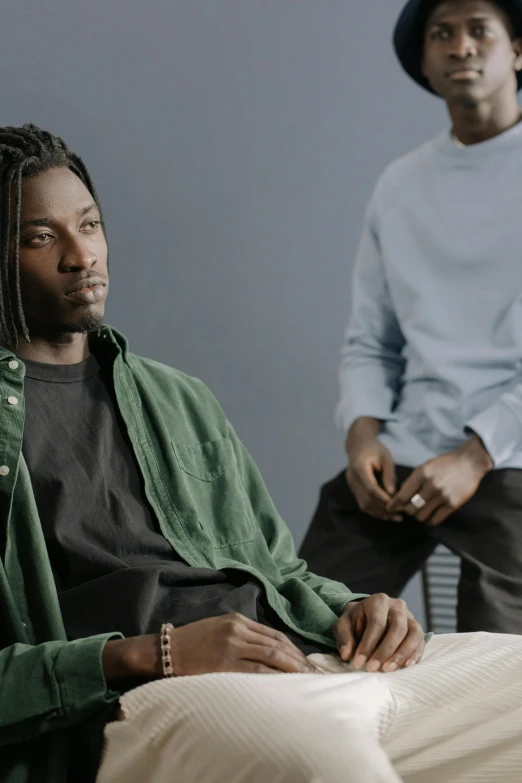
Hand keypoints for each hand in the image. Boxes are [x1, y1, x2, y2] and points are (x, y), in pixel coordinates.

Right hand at [169, 613, 315, 674]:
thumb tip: (268, 653)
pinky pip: (255, 670)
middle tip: (316, 675)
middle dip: (299, 661)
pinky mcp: (223, 663)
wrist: (163, 651)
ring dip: (292, 669)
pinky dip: (272, 677)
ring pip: (270, 655)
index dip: (294, 649)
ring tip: (307, 681)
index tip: (308, 663)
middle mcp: (237, 629)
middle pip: (277, 644)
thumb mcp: (219, 630)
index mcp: (238, 620)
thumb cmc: (191, 644)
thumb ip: (242, 637)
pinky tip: (284, 685)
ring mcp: (231, 645)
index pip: (274, 634)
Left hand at [332, 594, 424, 672]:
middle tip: (372, 668)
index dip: (368, 644)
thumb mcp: (344, 625)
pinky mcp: (417, 629)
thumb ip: (344, 638)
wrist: (367, 617)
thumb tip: (346, 654)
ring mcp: (410, 617)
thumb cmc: (355, 622)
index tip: (358, 663)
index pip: (377, 623)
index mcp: (378, 601)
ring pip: (413, 635)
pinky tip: (405, 667)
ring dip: (402, 655)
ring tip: (388, 670)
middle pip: (397, 629)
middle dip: (385, 651)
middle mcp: (397, 606)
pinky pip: (421, 642)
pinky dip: (415, 655)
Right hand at [346, 417, 401, 521]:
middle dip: (384, 509)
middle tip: (400, 514)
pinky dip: (375, 510)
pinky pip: (363, 503)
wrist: (358, 444)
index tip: (398, 505)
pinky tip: (387, 514)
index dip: (384, 499)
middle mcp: (352, 478)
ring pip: (364, 504)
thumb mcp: (386, 457)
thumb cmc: (375, 448)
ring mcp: (351, 485)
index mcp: (359, 467)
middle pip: (367, 500)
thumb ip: (389, 475)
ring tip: (396, 517)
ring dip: (379, 513)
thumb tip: (393, 494)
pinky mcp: (353, 489)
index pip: (371, 489)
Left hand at [386, 435, 492, 525]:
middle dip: (407, 510)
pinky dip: (430, 520)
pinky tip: (431, 515)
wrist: (469, 463)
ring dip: (419, 516)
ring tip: (421, 511)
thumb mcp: (425, 467)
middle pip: (410, 508)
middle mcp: (430, 486)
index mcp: (421, 474)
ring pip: (421, 516)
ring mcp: (442, 496)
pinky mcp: (453, 504)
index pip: (402, 495)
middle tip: (410, 508)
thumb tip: (400, 497)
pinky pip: (435, 520)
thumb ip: (413, 481)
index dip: (394, 504)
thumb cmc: (445, 464)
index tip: (390, 508)